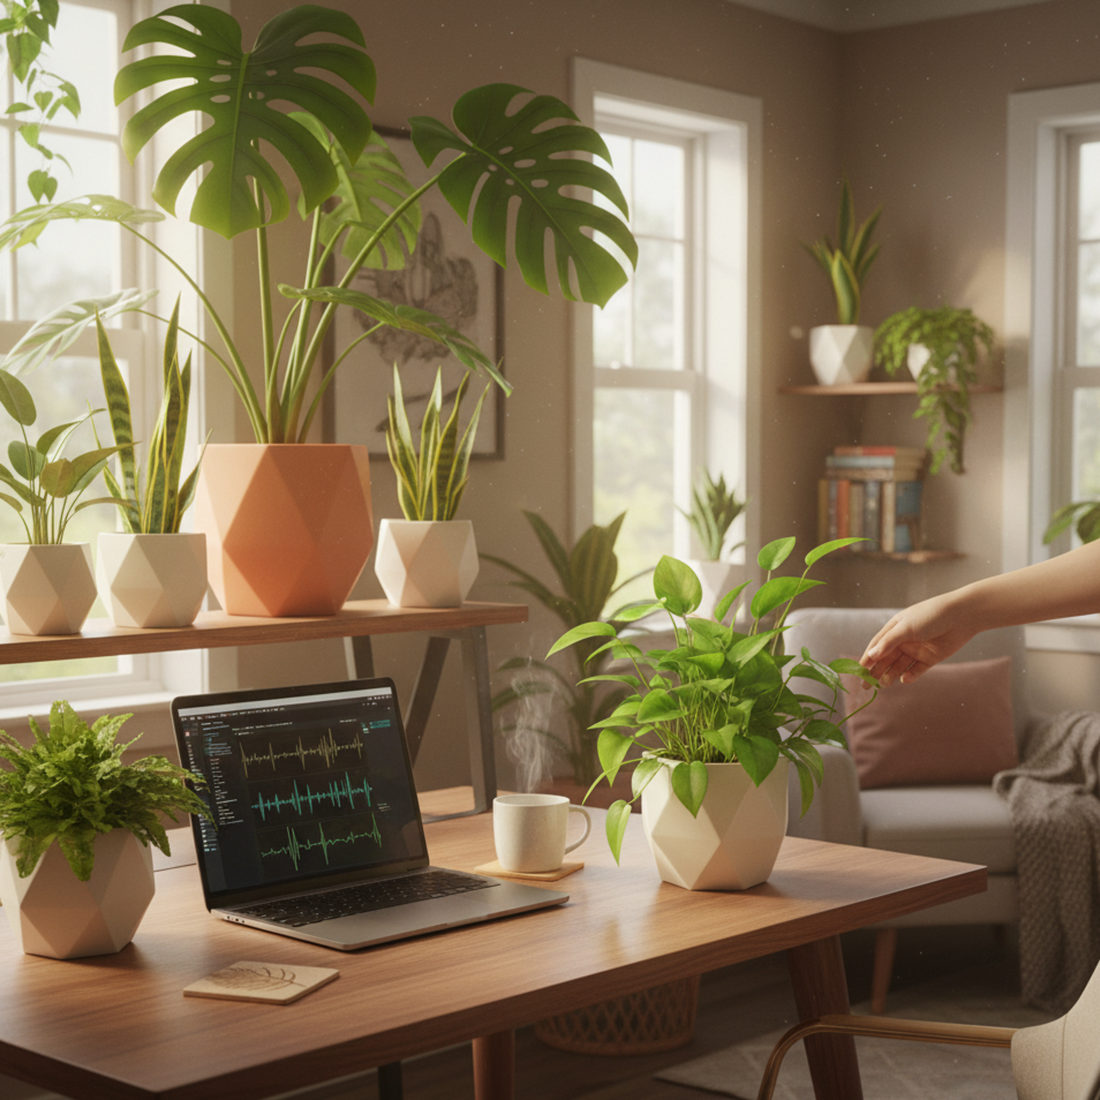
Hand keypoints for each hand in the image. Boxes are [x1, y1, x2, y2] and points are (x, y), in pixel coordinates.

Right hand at [859, 594, 976, 686]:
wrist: (962, 616)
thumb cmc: (931, 616)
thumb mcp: (906, 628)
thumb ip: (889, 642)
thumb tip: (871, 656)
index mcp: (895, 629)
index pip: (877, 646)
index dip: (867, 658)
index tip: (859, 671)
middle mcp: (904, 640)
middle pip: (886, 659)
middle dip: (876, 671)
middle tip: (867, 686)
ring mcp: (917, 650)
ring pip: (900, 666)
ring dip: (891, 675)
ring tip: (884, 684)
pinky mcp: (930, 658)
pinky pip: (917, 670)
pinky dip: (910, 676)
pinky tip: (905, 679)